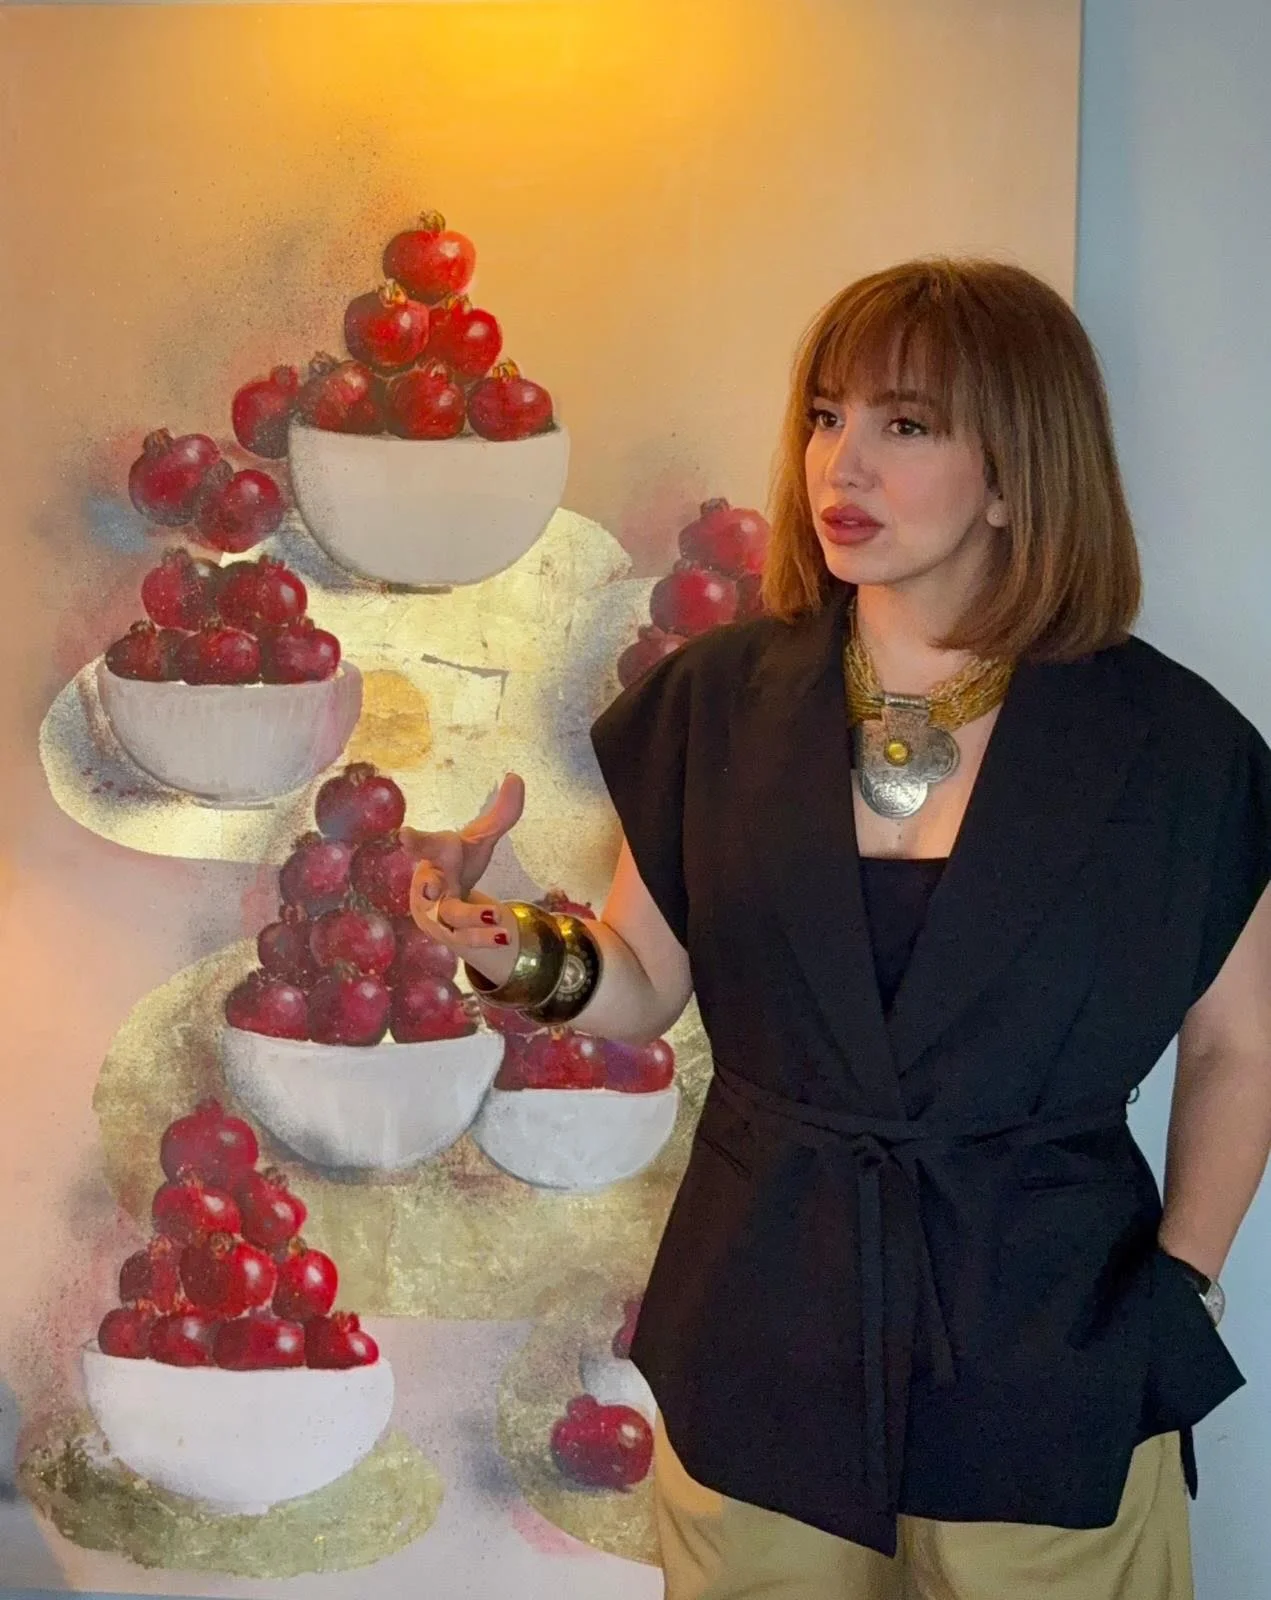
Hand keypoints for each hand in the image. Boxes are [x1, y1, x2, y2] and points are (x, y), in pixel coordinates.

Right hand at [403, 774, 524, 965]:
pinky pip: (463, 938)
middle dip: (430, 887)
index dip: (413, 841)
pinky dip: (482, 939)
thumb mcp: (480, 839)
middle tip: (435, 887)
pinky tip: (503, 937)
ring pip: (450, 917)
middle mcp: (430, 885)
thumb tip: (516, 776)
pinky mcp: (448, 934)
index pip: (422, 845)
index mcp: (435, 856)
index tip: (404, 835)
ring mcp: (436, 913)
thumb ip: (501, 814)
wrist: (447, 905)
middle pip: (429, 887)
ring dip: (471, 918)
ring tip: (495, 915)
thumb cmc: (459, 865)